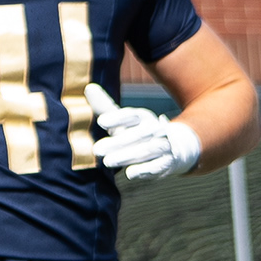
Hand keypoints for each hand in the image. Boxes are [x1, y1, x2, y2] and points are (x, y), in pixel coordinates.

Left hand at [82, 86, 200, 184]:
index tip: (100, 122)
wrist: (172, 150)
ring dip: (128, 156)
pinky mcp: (168, 163)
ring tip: (107, 162)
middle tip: (96, 150)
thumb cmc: (137, 133)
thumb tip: (88, 87)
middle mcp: (156, 129)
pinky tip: (130, 174)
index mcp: (143, 117)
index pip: (131, 115)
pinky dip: (146, 170)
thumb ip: (105, 107)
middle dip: (117, 142)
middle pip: (139, 134)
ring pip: (149, 149)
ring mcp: (164, 146)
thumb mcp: (122, 121)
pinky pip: (158, 166)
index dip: (117, 118)